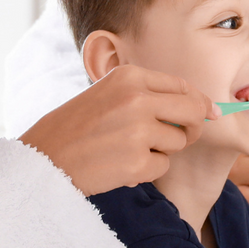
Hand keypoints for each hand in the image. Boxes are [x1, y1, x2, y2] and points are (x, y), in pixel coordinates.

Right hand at [19, 64, 216, 195]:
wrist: (42, 159)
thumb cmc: (75, 127)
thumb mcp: (108, 95)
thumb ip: (149, 95)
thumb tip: (205, 107)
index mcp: (129, 76)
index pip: (182, 86)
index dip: (198, 102)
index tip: (207, 113)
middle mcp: (137, 99)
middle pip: (192, 111)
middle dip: (192, 126)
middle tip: (178, 137)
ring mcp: (139, 131)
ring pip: (178, 142)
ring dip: (160, 150)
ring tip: (127, 151)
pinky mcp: (137, 162)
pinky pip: (162, 166)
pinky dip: (146, 171)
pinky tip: (119, 167)